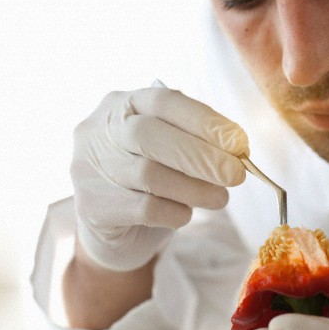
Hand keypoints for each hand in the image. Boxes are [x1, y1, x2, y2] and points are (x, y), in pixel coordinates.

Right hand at [70, 84, 247, 270]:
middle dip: (200, 155)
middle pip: (150, 135)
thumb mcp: (168, 149)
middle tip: (236, 174)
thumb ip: (195, 141)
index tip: (238, 142)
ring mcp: (89, 168)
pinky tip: (186, 214)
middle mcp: (99, 130)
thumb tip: (237, 149)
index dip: (204, 120)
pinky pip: (144, 208)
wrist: (111, 228)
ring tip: (220, 198)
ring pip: (149, 175)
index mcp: (121, 104)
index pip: (164, 101)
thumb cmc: (149, 179)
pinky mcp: (93, 206)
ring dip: (195, 189)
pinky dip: (175, 212)